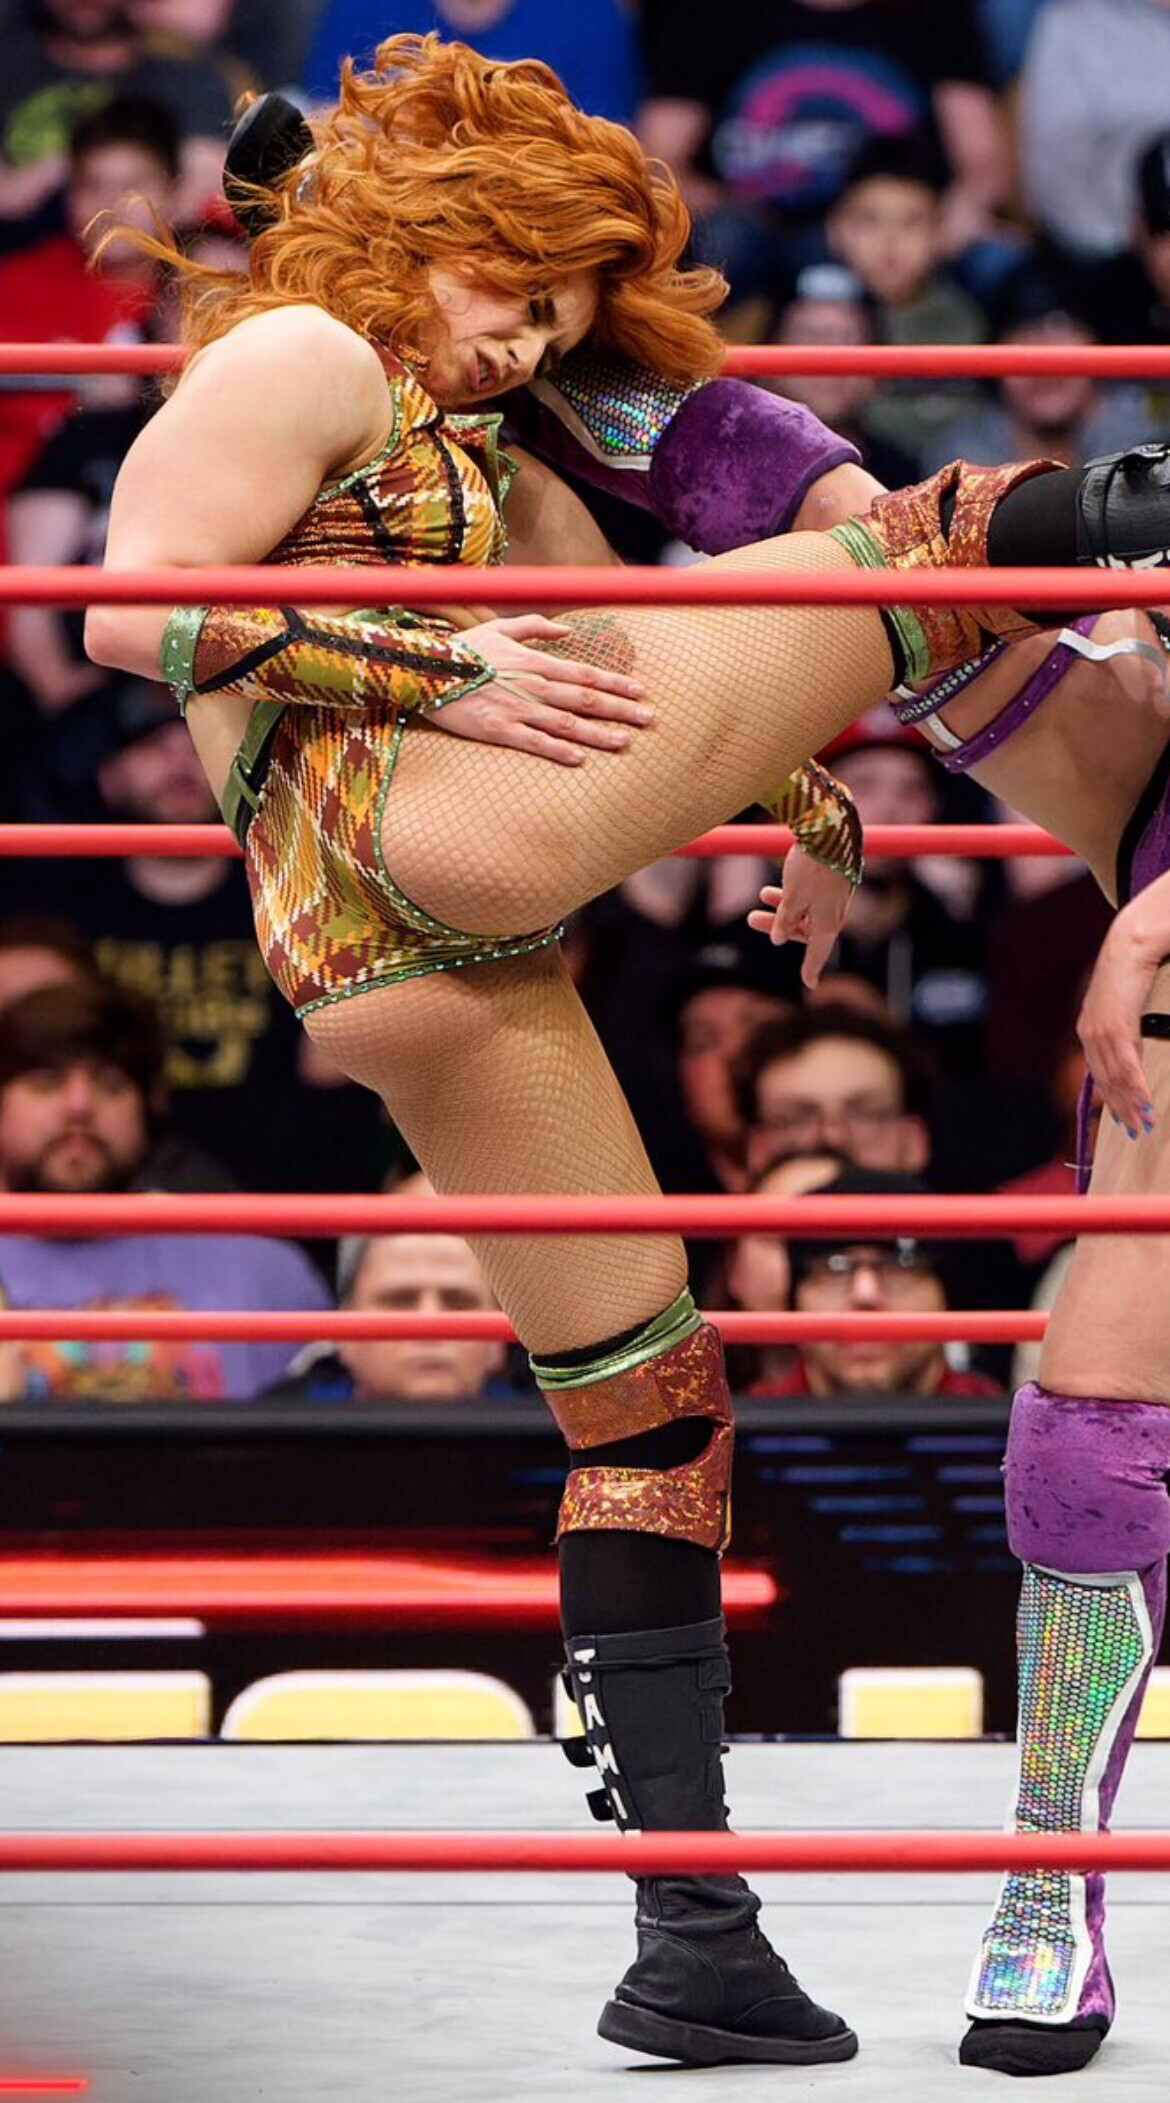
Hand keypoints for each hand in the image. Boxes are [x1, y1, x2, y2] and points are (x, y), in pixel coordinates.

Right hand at [436, 614, 651, 764]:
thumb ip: (536, 627)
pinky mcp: (498, 730)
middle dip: (620, 709)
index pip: (585, 674)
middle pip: (585, 699)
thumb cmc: (462, 650)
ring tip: (625, 742)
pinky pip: (534, 742)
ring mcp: (516, 709)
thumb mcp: (499, 629)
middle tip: (648, 720)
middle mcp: (532, 685)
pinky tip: (581, 758)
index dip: (616, 683)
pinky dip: (559, 750)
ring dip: (599, 733)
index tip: (640, 692)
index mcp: (534, 662)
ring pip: (567, 723)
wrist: (423, 670)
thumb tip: (568, 631)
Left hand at [746, 847, 854, 987]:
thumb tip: (777, 938)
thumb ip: (784, 921)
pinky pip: (810, 897)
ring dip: (780, 908)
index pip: (817, 954)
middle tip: (750, 919)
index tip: (809, 984)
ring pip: (805, 911)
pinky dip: (792, 895)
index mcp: (828, 924)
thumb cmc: (813, 866)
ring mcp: (834, 898)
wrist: (832, 828)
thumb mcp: (792, 898)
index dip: (811, 969)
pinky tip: (772, 887)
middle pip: (805, 930)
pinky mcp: (832, 882)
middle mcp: (834, 914)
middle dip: (777, 926)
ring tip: (759, 897)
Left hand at [1076, 878, 1169, 1138]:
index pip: (1100, 1070)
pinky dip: (1136, 1088)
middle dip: (1122, 1109)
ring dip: (1132, 1105)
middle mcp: (1090, 1032)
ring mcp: (1100, 1030)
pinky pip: (1127, 1065)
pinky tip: (1147, 1106)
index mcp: (1090, 1026)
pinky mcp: (1115, 1025)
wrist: (1132, 941)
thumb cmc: (1135, 966)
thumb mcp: (1127, 999)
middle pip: (1106, 1080)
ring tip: (1145, 1125)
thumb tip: (1140, 1038)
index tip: (1122, 1117)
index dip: (1111, 1096)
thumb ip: (1129, 1022)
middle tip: (1137, 1131)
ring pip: (1116, 1078)